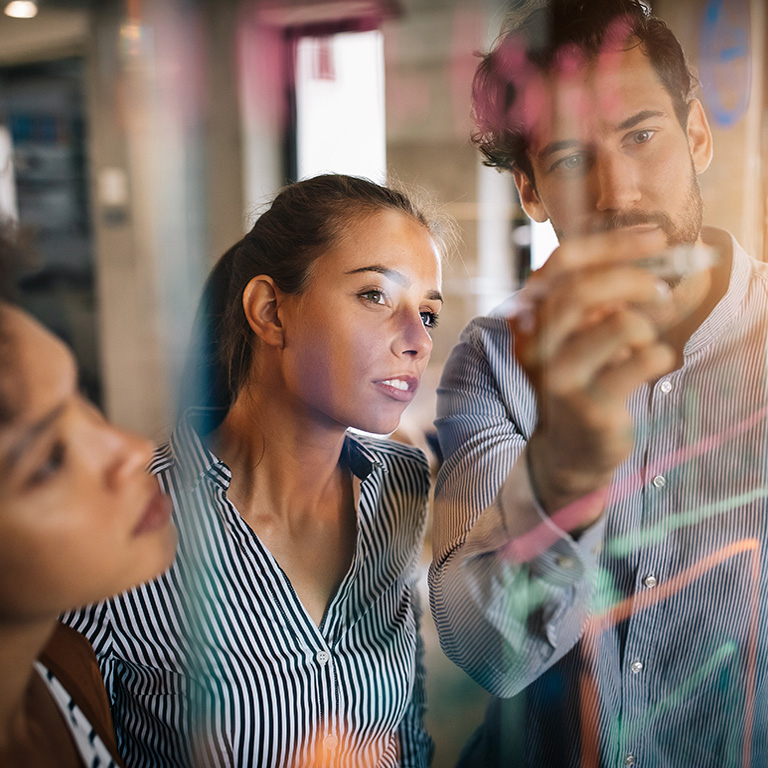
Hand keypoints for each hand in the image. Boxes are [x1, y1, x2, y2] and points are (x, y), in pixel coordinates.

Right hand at [511, 230, 675, 528]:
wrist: (570, 448)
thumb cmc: (584, 378)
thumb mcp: (582, 331)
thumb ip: (608, 294)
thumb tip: (669, 254)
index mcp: (530, 316)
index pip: (562, 262)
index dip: (611, 244)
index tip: (655, 236)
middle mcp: (534, 344)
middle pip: (585, 289)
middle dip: (634, 279)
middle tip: (662, 288)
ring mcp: (557, 376)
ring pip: (619, 324)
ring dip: (646, 324)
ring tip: (645, 339)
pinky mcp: (587, 405)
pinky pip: (642, 361)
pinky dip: (659, 356)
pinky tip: (650, 364)